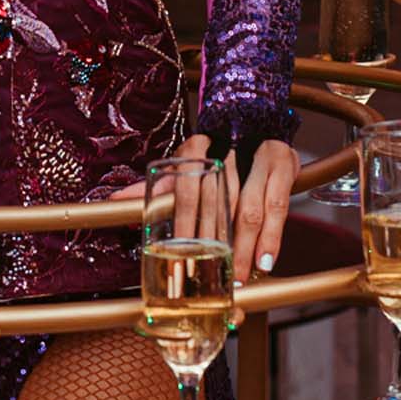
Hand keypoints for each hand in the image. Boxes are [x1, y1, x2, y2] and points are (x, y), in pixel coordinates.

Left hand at [158, 135, 301, 279]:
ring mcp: (258, 155)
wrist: (255, 124)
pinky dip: (272, 237)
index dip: (185, 224)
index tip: (181, 254)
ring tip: (239, 275)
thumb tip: (117, 199)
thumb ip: (157, 186)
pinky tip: (266, 259)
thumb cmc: (216, 153)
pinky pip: (279, 207)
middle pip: (219, 203)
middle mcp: (227, 148)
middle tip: (210, 273)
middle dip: (215, 244)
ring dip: (245, 247)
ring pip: (251, 208)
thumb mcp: (185, 165)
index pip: (187, 190)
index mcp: (196, 148)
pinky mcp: (283, 164)